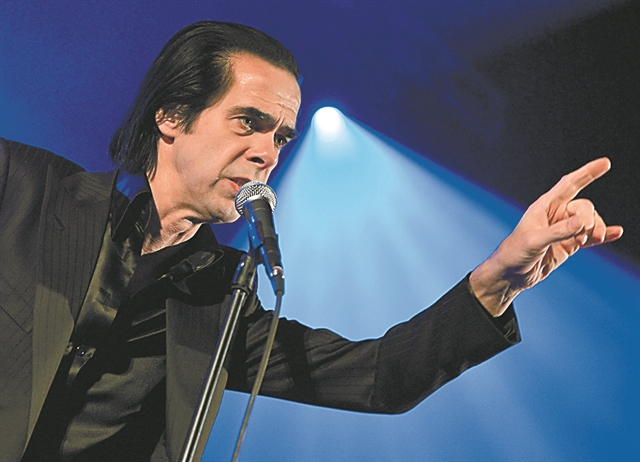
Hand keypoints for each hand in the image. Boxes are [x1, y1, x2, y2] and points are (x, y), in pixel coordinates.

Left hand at [469, 158, 622, 316]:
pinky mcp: (568, 245)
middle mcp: (555, 215)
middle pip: (583, 207)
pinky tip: (616, 232)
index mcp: (544, 206)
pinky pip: (590, 237)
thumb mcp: (535, 241)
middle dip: (589, 217)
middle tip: (586, 231)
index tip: (605, 163)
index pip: (569, 184)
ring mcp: (563, 230)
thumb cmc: (515, 253)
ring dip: (596, 229)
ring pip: (589, 221)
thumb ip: (559, 232)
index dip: (587, 173)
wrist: (511, 275)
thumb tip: (583, 223)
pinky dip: (603, 235)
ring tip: (594, 239)